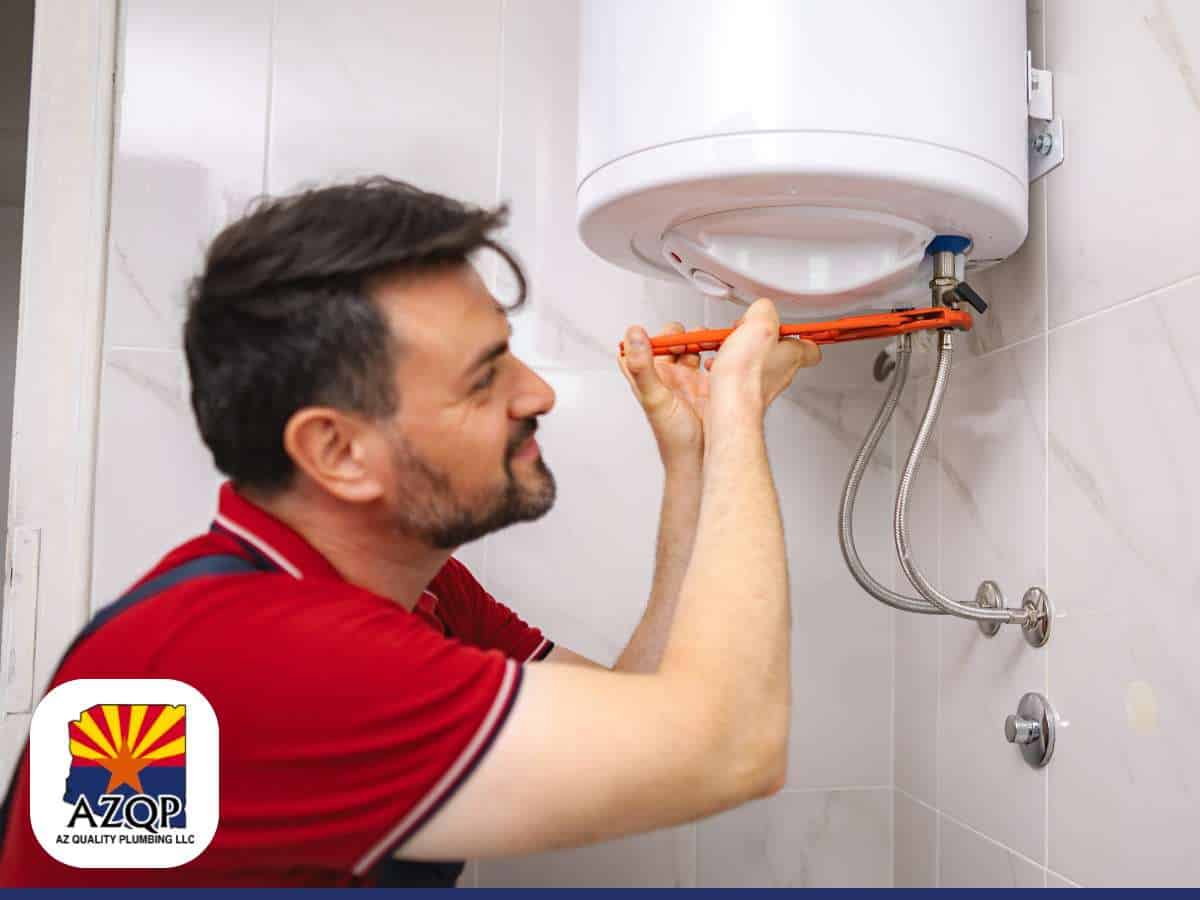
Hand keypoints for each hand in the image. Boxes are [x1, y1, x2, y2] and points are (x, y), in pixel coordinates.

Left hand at [619, 321, 709, 463]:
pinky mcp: (709, 384)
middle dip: (680, 334)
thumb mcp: (655, 398)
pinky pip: (712, 360)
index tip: (657, 333)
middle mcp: (667, 376)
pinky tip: (720, 360)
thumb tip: (633, 335)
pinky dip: (718, 354)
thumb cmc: (673, 437)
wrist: (702, 459)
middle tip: (691, 337)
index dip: (644, 336)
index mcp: (648, 376)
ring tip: (710, 342)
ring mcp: (688, 379)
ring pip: (691, 348)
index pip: (637, 347)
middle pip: (669, 342)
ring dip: (701, 341)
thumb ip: (642, 367)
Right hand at [705, 298, 820, 415]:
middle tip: (744, 331)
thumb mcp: (760, 324)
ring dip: (735, 351)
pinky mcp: (738, 395)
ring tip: (724, 345)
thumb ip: (764, 310)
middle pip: (776, 352)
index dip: (802, 336)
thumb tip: (760, 309)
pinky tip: (711, 363)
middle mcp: (778, 373)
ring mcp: (758, 386)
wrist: (727, 407)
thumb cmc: (746, 376)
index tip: (794, 329)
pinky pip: (731, 376)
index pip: (811, 348)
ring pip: (751, 363)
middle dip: (758, 338)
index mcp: (791, 356)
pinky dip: (720, 367)